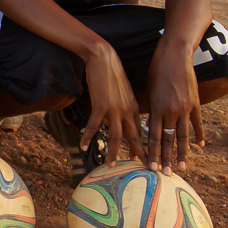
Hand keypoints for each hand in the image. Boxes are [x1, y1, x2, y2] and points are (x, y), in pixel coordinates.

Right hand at [82, 43, 143, 163]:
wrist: (104, 58)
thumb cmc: (111, 73)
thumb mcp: (122, 92)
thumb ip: (122, 107)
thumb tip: (115, 120)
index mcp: (134, 108)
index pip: (140, 132)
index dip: (142, 147)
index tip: (144, 160)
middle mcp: (127, 111)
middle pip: (135, 138)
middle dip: (140, 155)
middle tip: (143, 170)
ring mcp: (115, 110)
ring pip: (118, 136)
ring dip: (115, 152)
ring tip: (111, 165)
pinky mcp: (101, 106)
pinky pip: (94, 126)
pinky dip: (88, 137)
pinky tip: (82, 146)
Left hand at [144, 43, 203, 174]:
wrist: (174, 56)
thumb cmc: (157, 70)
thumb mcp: (149, 90)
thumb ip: (151, 108)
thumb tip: (149, 123)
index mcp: (156, 108)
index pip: (153, 136)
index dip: (152, 152)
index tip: (150, 165)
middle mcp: (170, 111)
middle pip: (168, 139)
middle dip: (165, 158)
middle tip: (165, 173)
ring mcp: (184, 108)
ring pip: (183, 135)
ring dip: (181, 153)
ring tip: (182, 167)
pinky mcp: (195, 103)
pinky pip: (197, 123)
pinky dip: (199, 135)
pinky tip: (199, 147)